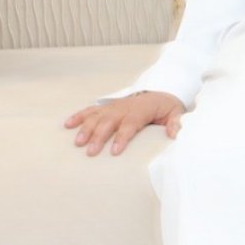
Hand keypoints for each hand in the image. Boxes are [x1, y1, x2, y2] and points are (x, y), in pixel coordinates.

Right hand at [64, 91, 184, 156]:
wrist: (161, 92)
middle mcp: (125, 106)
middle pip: (109, 121)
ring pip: (97, 116)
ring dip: (86, 128)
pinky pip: (91, 110)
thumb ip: (176, 122)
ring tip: (78, 142)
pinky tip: (67, 125)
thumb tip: (174, 134)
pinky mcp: (107, 106)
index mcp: (142, 109)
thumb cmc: (167, 106)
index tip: (115, 151)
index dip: (122, 137)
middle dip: (99, 136)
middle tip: (91, 152)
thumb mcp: (177, 112)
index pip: (130, 123)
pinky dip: (79, 116)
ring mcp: (114, 106)